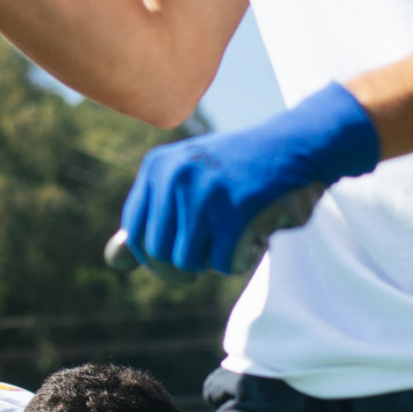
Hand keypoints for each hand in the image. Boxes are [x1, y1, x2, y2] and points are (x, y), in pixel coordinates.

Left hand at [122, 84, 381, 274]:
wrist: (300, 144)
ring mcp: (202, 191)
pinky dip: (238, 262)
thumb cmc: (242, 169)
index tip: (176, 257)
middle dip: (180, 267)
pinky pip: (221, 263)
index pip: (134, 231)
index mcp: (157, 166)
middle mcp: (173, 175)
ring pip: (185, 262)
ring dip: (211, 262)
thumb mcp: (190, 183)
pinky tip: (253, 239)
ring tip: (232, 238)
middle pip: (156, 253)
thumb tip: (112, 261)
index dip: (153, 255)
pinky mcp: (234, 208)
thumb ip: (153, 219)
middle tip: (207, 258)